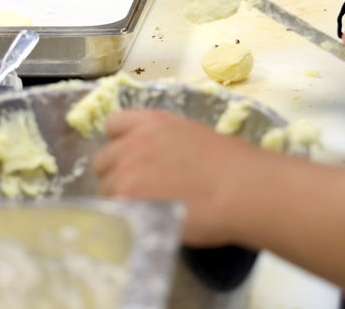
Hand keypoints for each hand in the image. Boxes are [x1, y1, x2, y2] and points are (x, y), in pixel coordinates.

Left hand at [93, 109, 270, 245]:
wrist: (242, 189)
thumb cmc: (233, 166)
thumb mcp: (194, 137)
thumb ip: (165, 145)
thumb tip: (158, 164)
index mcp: (153, 122)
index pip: (113, 125)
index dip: (120, 143)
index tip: (131, 158)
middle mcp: (134, 142)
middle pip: (103, 160)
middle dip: (117, 175)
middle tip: (141, 191)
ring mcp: (127, 172)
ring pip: (105, 189)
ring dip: (120, 199)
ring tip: (148, 211)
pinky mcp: (127, 200)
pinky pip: (112, 211)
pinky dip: (124, 218)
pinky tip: (145, 223)